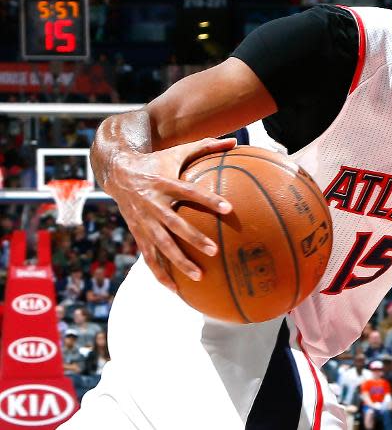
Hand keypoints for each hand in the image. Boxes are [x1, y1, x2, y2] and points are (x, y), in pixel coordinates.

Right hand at [104, 137, 235, 290]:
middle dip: (193, 238)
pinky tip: (175, 289)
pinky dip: (160, 274)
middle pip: (174, 224)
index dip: (208, 200)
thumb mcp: (177, 151)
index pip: (189, 192)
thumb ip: (206, 146)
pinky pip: (149, 257)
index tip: (228, 208)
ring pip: (161, 246)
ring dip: (179, 262)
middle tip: (214, 250)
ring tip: (200, 276)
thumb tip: (235, 140)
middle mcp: (152, 204)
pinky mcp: (137, 233)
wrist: (117, 172)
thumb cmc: (156, 162)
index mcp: (164, 183)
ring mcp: (143, 222)